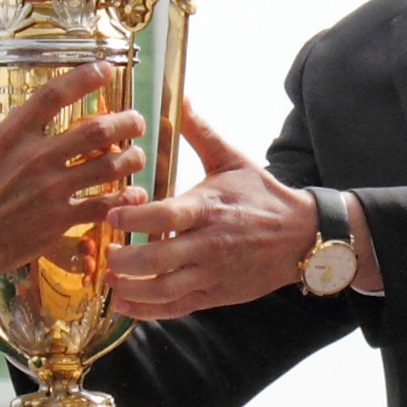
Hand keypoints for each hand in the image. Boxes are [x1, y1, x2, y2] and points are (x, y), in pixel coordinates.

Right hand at [0, 63, 144, 288]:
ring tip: (137, 156)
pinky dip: (124, 199)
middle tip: (135, 121)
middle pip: (96, 130)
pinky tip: (134, 196)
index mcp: (10, 135)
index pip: (53, 94)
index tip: (106, 69)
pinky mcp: (59, 219)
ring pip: (107, 166)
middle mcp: (36, 157)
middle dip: (124, 122)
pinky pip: (103, 205)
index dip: (84, 77)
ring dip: (130, 159)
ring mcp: (51, 189)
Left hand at [105, 107, 325, 318]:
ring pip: (164, 289)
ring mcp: (211, 274)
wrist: (302, 236)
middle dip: (124, 258)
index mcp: (209, 209)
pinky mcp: (215, 296)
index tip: (109, 213)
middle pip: (159, 258)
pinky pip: (176, 308)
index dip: (134, 217)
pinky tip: (125, 303)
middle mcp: (209, 245)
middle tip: (103, 250)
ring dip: (131, 288)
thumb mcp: (232, 160)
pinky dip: (147, 311)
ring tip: (108, 278)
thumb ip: (199, 133)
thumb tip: (179, 96)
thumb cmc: (262, 196)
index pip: (166, 216)